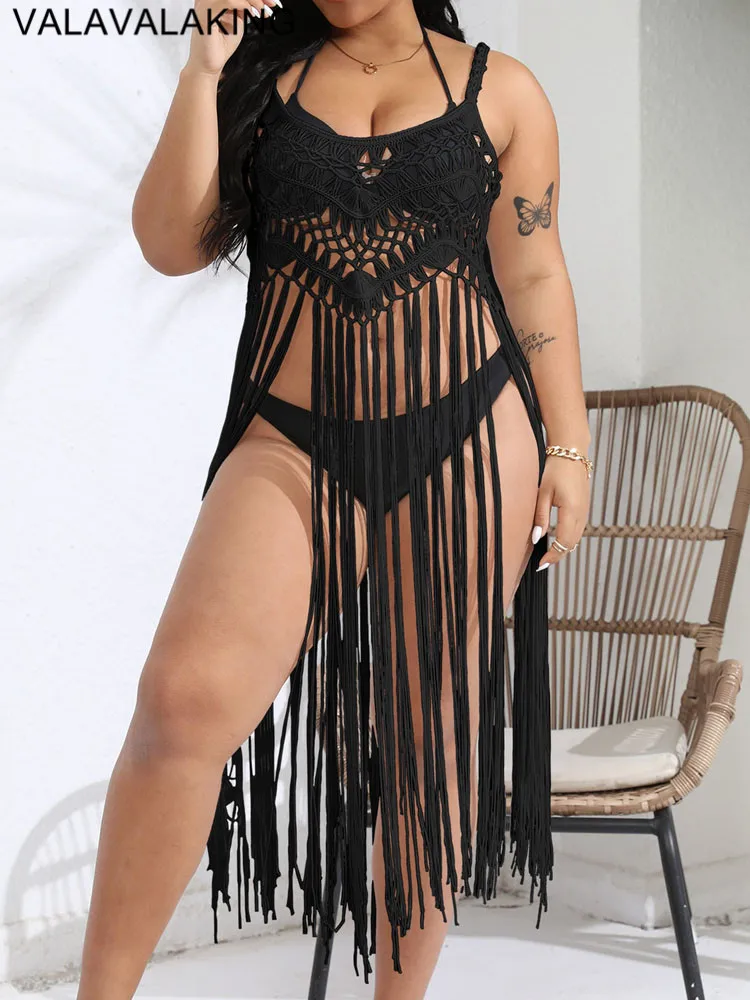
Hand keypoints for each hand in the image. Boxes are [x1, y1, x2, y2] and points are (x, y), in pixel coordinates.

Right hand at [185, 0, 281, 78]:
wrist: (209, 66)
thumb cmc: (221, 47)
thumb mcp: (237, 23)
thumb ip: (242, 9)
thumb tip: (254, 1)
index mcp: (214, 0)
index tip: (270, 2)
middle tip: (271, 4)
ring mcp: (205, 5)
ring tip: (262, 10)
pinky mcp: (206, 14)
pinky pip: (227, 1)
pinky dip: (243, 5)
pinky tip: (252, 13)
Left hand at [532, 450, 590, 570]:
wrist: (572, 454)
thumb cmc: (555, 470)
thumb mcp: (543, 493)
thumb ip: (540, 517)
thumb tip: (536, 538)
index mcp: (572, 511)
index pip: (564, 542)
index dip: (553, 555)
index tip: (541, 564)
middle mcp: (582, 514)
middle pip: (572, 544)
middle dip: (558, 555)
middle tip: (543, 564)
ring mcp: (585, 511)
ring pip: (576, 538)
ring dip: (564, 548)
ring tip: (549, 556)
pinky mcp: (585, 508)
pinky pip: (579, 530)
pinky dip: (569, 539)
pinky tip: (558, 541)